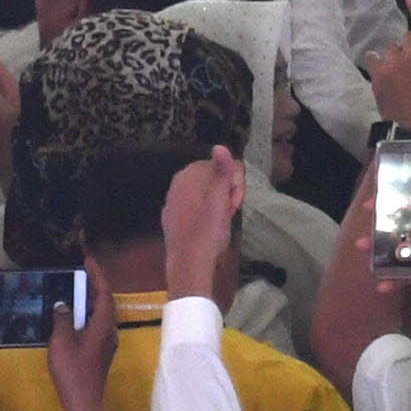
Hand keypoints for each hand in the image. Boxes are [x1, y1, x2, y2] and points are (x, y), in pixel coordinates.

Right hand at [41, 267, 120, 410]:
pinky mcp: (99, 352)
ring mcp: (106, 344)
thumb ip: (62, 319)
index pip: (104, 295)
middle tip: (78, 272)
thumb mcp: (61, 342)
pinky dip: (86, 313)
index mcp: (103, 327)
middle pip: (105, 304)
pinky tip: (71, 315)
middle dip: (94, 286)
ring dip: (89, 300)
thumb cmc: (73, 371)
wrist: (84, 402)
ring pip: (101, 315)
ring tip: (73, 288)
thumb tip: (62, 304)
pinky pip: (95, 325)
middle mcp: (109, 333)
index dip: (98, 277)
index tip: (88, 261)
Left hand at [163, 143, 244, 302]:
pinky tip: (213, 227)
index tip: (234, 201)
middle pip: (215, 179)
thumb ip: (221, 174)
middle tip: (230, 211)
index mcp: (186, 177)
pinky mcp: (177, 217)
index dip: (234, 183)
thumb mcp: (218, 201)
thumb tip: (220, 146)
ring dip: (222, 203)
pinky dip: (210, 213)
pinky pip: (201, 206)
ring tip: (223, 220)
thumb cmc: (206, 231)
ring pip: (210, 193)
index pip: (222, 166)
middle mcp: (178, 185)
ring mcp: (176, 201)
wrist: (189, 264)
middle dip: (228, 192)